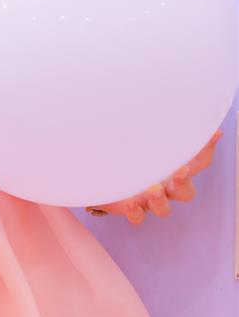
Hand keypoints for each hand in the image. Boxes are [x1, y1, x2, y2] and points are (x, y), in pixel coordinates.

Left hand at [88, 130, 222, 223]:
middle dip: (185, 182)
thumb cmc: (131, 152)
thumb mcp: (144, 135)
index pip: (199, 162)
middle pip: (186, 192)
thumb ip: (157, 123)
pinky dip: (136, 211)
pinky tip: (129, 202)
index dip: (207, 149)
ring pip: (163, 209)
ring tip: (153, 189)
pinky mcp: (130, 207)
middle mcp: (165, 185)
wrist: (103, 172)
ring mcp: (148, 199)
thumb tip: (167, 99)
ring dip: (161, 201)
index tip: (213, 133)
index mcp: (172, 167)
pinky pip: (137, 217)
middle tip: (181, 170)